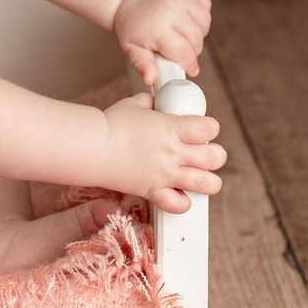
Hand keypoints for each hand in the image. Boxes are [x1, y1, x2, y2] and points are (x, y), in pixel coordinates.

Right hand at [102, 92, 225, 213]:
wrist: (91, 148)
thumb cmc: (110, 124)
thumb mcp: (134, 104)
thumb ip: (153, 103)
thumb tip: (159, 104)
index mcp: (171, 128)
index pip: (209, 128)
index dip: (210, 128)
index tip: (203, 130)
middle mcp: (172, 152)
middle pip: (214, 157)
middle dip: (215, 155)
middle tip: (204, 153)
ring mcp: (164, 174)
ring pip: (206, 183)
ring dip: (209, 180)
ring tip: (200, 176)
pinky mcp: (153, 191)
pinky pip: (179, 204)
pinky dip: (184, 202)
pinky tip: (179, 194)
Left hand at [113, 0, 212, 86]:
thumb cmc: (131, 25)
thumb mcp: (131, 48)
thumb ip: (142, 65)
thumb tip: (151, 80)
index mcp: (156, 27)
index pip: (184, 51)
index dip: (190, 63)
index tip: (192, 69)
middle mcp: (170, 9)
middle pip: (196, 39)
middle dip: (192, 50)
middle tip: (180, 51)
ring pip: (204, 23)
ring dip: (199, 33)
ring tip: (183, 35)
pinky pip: (205, 6)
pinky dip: (201, 16)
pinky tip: (187, 19)